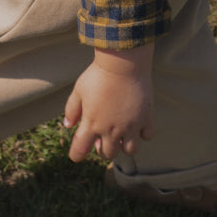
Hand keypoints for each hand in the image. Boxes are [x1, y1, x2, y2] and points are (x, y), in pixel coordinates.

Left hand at [63, 44, 155, 162]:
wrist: (123, 62)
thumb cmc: (98, 74)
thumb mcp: (78, 90)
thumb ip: (71, 109)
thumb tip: (68, 125)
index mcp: (91, 124)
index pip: (80, 151)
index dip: (76, 154)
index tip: (78, 150)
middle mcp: (111, 130)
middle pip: (108, 155)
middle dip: (103, 149)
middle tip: (103, 136)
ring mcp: (130, 126)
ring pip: (130, 150)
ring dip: (124, 145)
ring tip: (122, 132)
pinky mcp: (146, 118)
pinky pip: (148, 135)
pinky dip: (143, 133)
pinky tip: (138, 123)